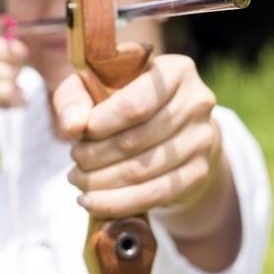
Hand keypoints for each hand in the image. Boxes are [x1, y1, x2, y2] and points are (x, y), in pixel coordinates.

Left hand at [54, 54, 222, 218]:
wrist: (177, 127)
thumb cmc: (130, 99)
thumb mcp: (98, 84)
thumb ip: (75, 97)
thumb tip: (71, 127)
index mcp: (177, 71)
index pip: (135, 105)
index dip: (100, 125)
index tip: (78, 135)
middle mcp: (197, 102)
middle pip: (136, 140)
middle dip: (95, 156)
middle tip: (74, 161)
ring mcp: (202, 139)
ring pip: (143, 170)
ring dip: (102, 182)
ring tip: (79, 181)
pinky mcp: (199, 171)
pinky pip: (155, 194)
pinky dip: (118, 202)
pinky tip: (94, 201)